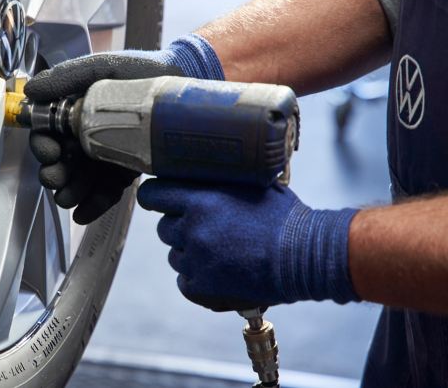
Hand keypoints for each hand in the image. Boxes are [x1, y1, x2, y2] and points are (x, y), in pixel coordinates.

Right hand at [25, 34, 223, 223]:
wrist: (180, 82)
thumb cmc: (138, 71)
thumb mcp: (101, 67)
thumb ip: (67, 76)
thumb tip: (32, 90)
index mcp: (73, 113)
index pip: (48, 134)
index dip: (43, 145)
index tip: (49, 151)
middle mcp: (84, 137)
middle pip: (61, 162)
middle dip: (54, 173)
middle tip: (56, 178)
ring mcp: (104, 156)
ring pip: (81, 181)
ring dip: (70, 192)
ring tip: (68, 199)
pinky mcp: (124, 171)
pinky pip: (106, 192)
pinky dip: (93, 205)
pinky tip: (82, 214)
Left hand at [137, 178, 359, 311]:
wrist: (305, 257)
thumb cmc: (284, 218)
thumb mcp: (251, 185)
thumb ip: (221, 181)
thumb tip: (203, 170)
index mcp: (200, 201)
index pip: (153, 195)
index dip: (154, 196)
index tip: (156, 197)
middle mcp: (192, 230)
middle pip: (164, 227)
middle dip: (178, 226)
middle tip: (203, 227)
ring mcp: (195, 260)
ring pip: (175, 255)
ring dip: (189, 252)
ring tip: (219, 251)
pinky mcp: (202, 287)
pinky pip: (184, 281)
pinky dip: (196, 277)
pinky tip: (217, 271)